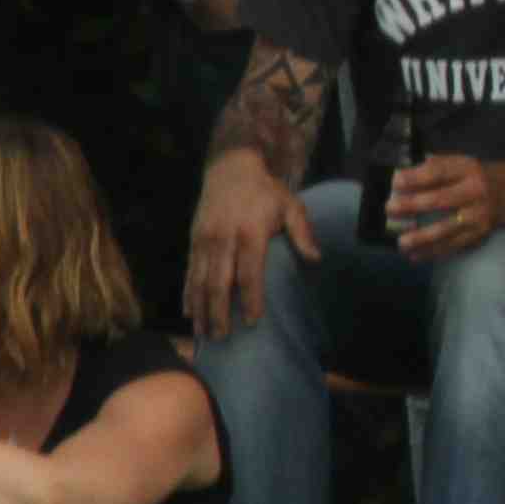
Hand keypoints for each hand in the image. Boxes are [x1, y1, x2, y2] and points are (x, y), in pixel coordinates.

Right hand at [187, 157, 314, 337]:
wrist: (230, 167)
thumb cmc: (266, 190)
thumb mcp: (290, 205)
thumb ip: (302, 232)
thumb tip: (315, 259)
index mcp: (250, 232)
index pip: (249, 272)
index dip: (250, 298)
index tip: (253, 322)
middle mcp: (223, 238)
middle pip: (219, 282)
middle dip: (219, 312)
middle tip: (222, 337)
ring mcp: (205, 239)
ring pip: (200, 280)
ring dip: (201, 308)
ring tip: (203, 333)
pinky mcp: (194, 239)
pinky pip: (189, 271)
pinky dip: (188, 293)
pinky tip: (190, 313)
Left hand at [384, 153, 501, 259]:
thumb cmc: (478, 176)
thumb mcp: (462, 163)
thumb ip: (436, 166)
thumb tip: (401, 174)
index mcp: (467, 169)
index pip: (438, 172)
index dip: (416, 177)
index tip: (395, 181)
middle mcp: (475, 192)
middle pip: (440, 200)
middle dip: (412, 206)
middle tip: (390, 209)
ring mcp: (478, 216)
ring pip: (446, 229)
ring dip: (421, 238)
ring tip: (401, 243)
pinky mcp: (480, 234)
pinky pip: (453, 245)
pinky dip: (432, 252)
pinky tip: (414, 255)